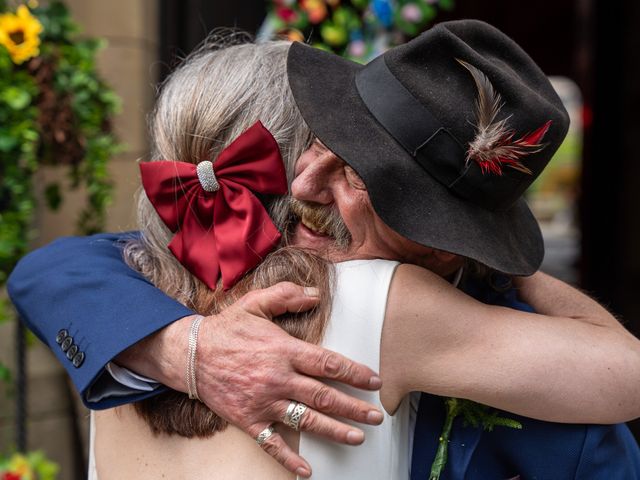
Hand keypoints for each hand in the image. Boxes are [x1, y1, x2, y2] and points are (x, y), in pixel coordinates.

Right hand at [121, 282, 383, 477]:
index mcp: (284, 350)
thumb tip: (315, 293)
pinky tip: (307, 470)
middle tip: (376, 417)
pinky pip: (272, 444)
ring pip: (306, 421)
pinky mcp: (248, 420)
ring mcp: (264, 402)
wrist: (189, 354)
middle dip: (354, 408)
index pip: (328, 364)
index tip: (374, 381)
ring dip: (335, 431)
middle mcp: (278, 379)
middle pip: (324, 396)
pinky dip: (289, 459)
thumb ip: (286, 295)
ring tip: (358, 437)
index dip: (355, 373)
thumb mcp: (255, 303)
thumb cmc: (226, 328)